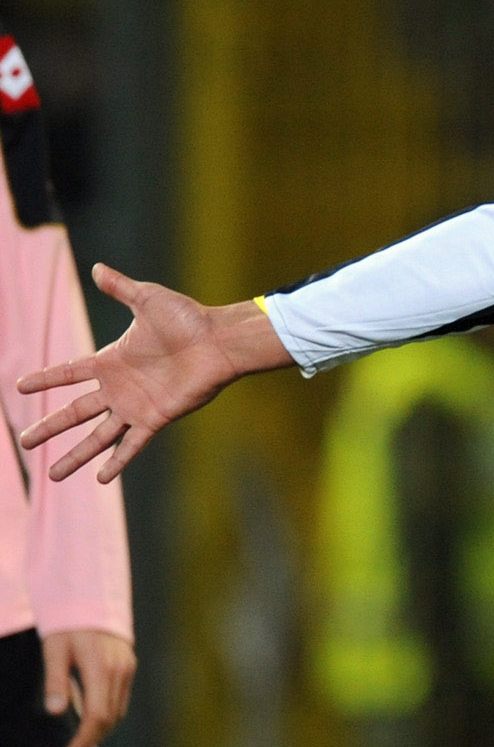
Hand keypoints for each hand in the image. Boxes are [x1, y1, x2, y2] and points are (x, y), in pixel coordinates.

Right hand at [15, 265, 292, 482]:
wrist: (220, 341)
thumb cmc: (189, 319)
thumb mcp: (148, 299)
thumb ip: (121, 287)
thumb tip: (98, 267)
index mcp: (112, 361)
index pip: (68, 373)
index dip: (45, 379)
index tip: (20, 386)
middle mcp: (119, 388)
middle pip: (74, 412)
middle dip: (49, 427)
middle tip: (25, 441)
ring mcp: (136, 406)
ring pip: (97, 436)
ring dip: (75, 455)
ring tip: (52, 475)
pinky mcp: (156, 418)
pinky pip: (132, 445)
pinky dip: (117, 461)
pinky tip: (100, 478)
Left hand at [41, 629, 135, 746]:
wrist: (91, 597)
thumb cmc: (67, 625)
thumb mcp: (54, 651)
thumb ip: (55, 682)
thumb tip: (56, 713)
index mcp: (100, 668)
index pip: (97, 716)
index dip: (84, 740)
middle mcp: (119, 670)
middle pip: (110, 717)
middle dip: (91, 739)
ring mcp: (127, 668)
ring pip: (118, 710)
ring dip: (100, 728)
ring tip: (78, 736)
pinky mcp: (129, 666)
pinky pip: (120, 698)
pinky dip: (107, 712)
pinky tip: (88, 712)